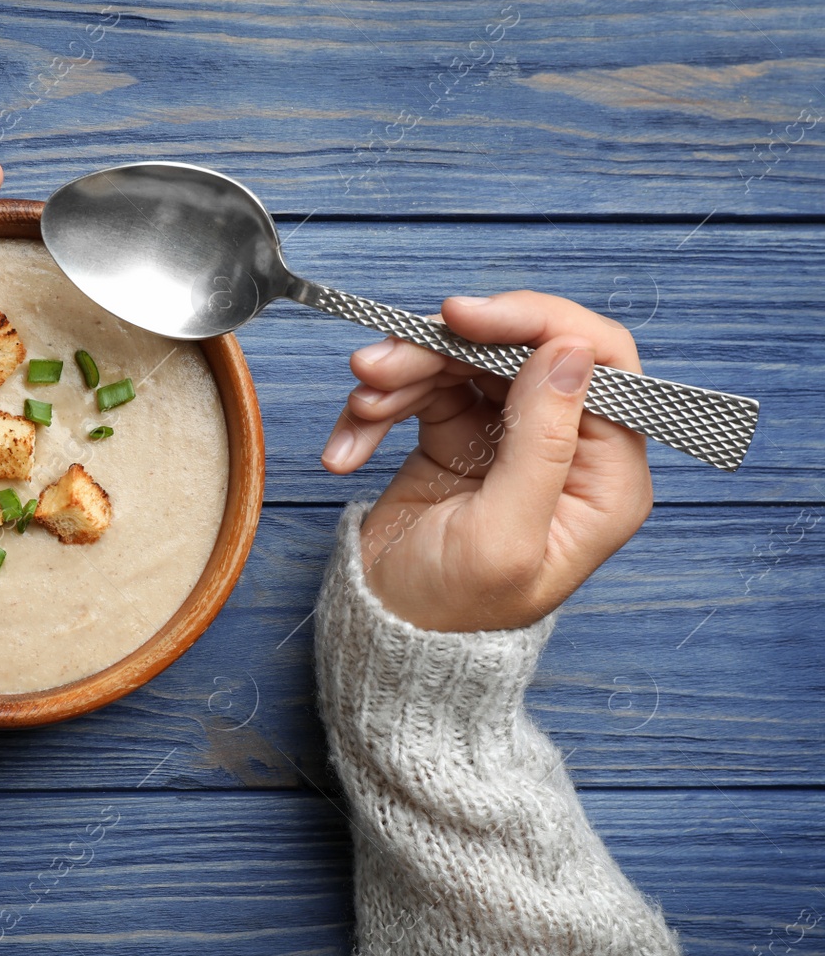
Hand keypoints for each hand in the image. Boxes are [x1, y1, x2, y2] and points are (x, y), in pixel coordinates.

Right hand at [319, 291, 652, 631]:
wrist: (387, 637)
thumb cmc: (452, 612)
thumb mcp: (502, 536)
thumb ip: (544, 444)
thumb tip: (570, 354)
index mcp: (606, 477)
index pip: (600, 363)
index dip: (535, 323)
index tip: (465, 318)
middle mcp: (567, 447)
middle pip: (521, 350)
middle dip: (445, 349)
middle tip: (382, 363)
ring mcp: (510, 436)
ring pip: (464, 360)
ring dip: (402, 374)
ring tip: (360, 406)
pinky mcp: (458, 434)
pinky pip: (422, 388)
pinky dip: (379, 406)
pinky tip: (349, 444)